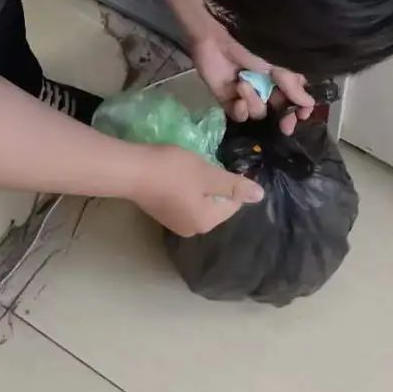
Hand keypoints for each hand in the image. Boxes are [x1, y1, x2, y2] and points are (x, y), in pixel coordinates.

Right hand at [131, 144, 263, 236]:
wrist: (131, 170)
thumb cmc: (173, 171)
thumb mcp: (208, 174)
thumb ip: (234, 185)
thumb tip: (260, 196)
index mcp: (206, 222)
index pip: (233, 203)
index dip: (230, 180)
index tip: (219, 162)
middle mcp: (192, 229)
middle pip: (216, 203)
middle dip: (214, 183)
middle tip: (203, 163)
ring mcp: (174, 223)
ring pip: (199, 201)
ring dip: (199, 184)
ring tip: (189, 166)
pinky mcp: (161, 213)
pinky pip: (183, 200)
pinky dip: (184, 187)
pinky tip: (175, 173)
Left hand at [189, 24, 314, 133]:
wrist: (214, 43)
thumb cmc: (248, 48)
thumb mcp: (275, 65)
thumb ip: (291, 85)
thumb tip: (310, 103)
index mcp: (279, 80)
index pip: (295, 99)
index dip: (300, 109)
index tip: (304, 115)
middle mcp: (266, 91)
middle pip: (280, 113)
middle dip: (284, 119)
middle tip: (285, 126)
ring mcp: (248, 98)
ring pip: (259, 113)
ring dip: (254, 101)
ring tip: (242, 83)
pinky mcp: (229, 102)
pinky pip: (240, 116)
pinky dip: (240, 109)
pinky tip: (237, 98)